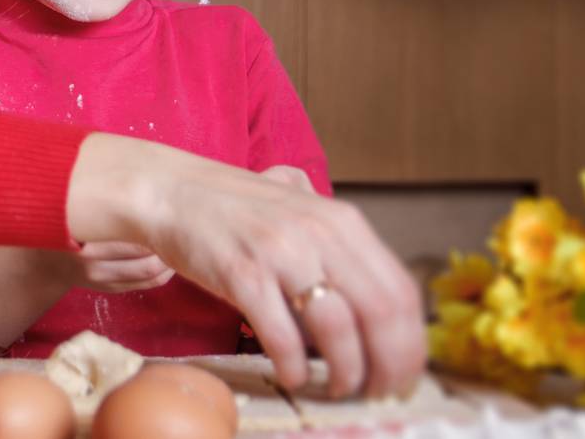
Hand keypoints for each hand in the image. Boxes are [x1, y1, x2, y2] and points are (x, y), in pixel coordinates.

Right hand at [65, 135, 424, 399]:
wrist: (172, 191)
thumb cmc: (239, 214)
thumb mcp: (303, 220)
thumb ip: (340, 256)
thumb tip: (379, 322)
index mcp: (343, 222)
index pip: (402, 293)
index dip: (412, 345)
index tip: (404, 374)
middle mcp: (320, 233)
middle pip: (382, 315)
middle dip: (389, 368)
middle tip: (379, 393)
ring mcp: (280, 252)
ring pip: (338, 329)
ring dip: (346, 373)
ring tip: (338, 388)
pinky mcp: (241, 273)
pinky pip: (282, 335)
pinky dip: (295, 366)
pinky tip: (292, 375)